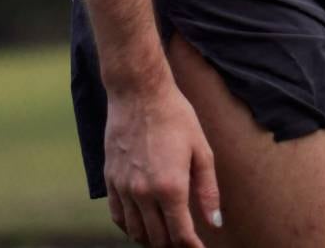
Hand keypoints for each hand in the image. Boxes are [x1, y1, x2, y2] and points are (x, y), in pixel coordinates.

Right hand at [103, 77, 222, 246]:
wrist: (139, 93)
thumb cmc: (175, 117)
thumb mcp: (201, 150)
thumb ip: (208, 191)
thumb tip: (215, 222)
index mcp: (171, 187)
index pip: (180, 235)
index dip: (192, 247)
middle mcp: (144, 192)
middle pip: (157, 238)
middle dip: (173, 245)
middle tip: (184, 240)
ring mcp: (124, 187)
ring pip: (136, 232)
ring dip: (152, 239)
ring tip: (165, 236)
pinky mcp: (110, 179)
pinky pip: (118, 216)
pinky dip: (130, 227)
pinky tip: (141, 225)